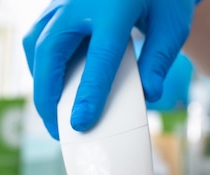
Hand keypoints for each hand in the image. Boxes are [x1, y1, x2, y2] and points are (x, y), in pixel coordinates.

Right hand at [23, 0, 196, 138]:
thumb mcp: (172, 26)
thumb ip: (160, 60)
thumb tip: (149, 94)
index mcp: (116, 5)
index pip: (100, 56)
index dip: (88, 93)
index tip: (80, 123)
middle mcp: (81, 0)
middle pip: (51, 50)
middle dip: (48, 94)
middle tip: (56, 127)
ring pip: (36, 42)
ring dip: (40, 80)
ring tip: (52, 111)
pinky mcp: (56, 4)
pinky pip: (38, 36)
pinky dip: (41, 65)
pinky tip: (52, 86)